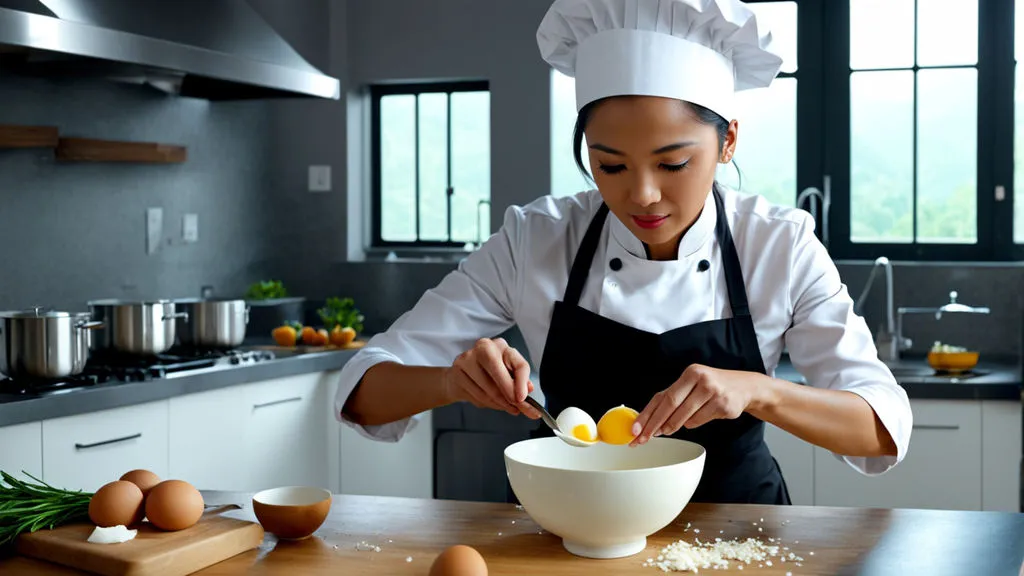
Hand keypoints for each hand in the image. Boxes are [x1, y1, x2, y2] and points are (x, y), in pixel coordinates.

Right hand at [443, 338, 541, 419]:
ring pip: (488, 388)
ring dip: (500, 403)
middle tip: (516, 407)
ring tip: (505, 407)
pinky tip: (490, 402)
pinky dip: (487, 403)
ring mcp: (468, 359)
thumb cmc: (487, 374)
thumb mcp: (507, 374)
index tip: (524, 398)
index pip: (518, 363)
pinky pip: (476, 395)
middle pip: (499, 373)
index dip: (522, 382)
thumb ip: (519, 382)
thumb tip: (529, 389)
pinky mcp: (457, 372)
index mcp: (501, 346)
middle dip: (509, 394)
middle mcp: (484, 347)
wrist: (459, 377)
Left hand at [630, 364, 761, 445]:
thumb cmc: (711, 386)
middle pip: (671, 406)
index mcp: (690, 373)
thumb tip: (650, 422)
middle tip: (643, 439)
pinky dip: (694, 423)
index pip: (662, 396)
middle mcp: (701, 379)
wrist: (745, 387)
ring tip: (673, 425)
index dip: (647, 414)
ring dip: (675, 425)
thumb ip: (672, 399)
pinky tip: (701, 415)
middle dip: (654, 426)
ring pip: (685, 418)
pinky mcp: (723, 406)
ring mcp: (713, 393)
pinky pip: (699, 422)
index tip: (635, 429)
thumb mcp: (692, 385)